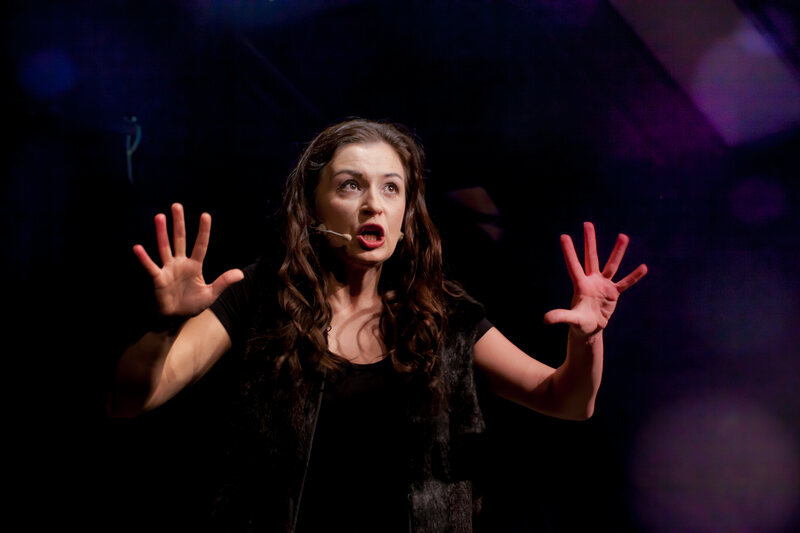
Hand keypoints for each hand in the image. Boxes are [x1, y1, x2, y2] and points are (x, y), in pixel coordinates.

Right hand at [133, 203, 243, 316]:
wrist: (175, 319)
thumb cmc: (191, 305)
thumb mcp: (210, 294)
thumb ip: (223, 282)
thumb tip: (241, 274)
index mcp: (194, 265)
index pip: (201, 245)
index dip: (203, 231)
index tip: (205, 215)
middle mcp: (180, 263)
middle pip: (180, 239)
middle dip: (179, 223)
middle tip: (177, 205)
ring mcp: (168, 269)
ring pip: (165, 247)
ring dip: (162, 233)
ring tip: (160, 216)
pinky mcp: (158, 278)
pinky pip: (151, 266)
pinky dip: (144, 258)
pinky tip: (138, 248)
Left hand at [543, 222, 646, 337]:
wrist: (590, 328)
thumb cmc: (578, 323)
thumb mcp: (571, 319)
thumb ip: (560, 316)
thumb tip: (544, 319)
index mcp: (580, 285)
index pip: (573, 265)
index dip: (569, 252)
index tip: (563, 236)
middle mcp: (591, 281)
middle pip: (591, 257)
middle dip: (590, 241)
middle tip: (587, 224)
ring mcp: (603, 285)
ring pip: (611, 265)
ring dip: (617, 251)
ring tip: (623, 236)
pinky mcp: (613, 293)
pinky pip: (625, 283)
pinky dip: (634, 276)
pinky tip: (643, 267)